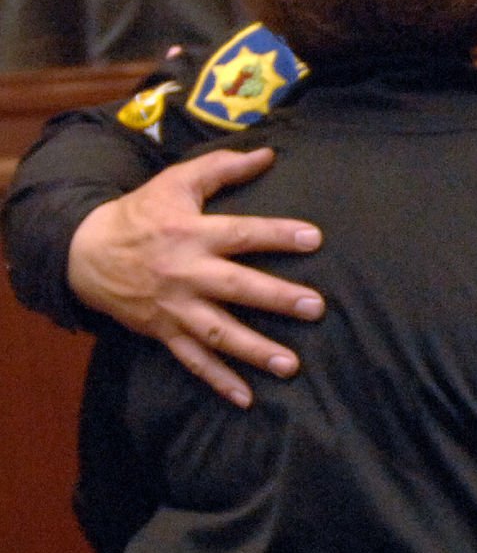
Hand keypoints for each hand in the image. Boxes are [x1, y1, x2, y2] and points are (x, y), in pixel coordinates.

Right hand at [67, 148, 324, 406]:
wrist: (85, 253)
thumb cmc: (141, 214)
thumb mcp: (176, 182)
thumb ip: (223, 168)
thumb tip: (268, 154)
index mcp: (190, 233)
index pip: (242, 234)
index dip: (277, 235)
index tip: (314, 240)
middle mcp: (185, 273)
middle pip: (237, 287)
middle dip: (277, 299)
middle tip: (315, 308)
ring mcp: (175, 307)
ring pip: (219, 333)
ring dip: (255, 351)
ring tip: (290, 365)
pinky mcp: (164, 332)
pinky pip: (193, 361)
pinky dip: (219, 381)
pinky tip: (246, 399)